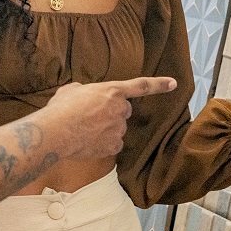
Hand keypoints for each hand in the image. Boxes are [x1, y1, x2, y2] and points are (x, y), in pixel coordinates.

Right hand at [45, 77, 176, 159]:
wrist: (56, 133)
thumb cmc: (61, 108)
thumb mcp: (73, 90)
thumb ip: (87, 91)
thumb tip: (85, 95)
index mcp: (112, 91)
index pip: (141, 86)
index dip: (159, 85)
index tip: (174, 84)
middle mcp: (120, 109)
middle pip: (123, 111)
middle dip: (112, 113)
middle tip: (90, 115)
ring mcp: (118, 129)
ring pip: (117, 128)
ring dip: (105, 128)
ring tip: (84, 129)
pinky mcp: (114, 146)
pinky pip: (113, 143)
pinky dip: (103, 143)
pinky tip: (88, 141)